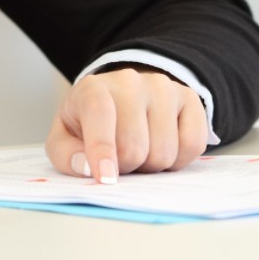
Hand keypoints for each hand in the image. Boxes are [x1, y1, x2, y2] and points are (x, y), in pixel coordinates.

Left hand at [45, 65, 207, 183]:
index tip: (106, 178)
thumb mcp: (65, 138)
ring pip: (165, 151)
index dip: (102, 149)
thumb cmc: (90, 123)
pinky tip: (163, 147)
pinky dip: (178, 160)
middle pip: (134, 147)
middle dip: (126, 167)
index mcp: (93, 88)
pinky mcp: (189, 98)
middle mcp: (130, 81)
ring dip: (151, 166)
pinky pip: (193, 145)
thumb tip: (88, 168)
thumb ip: (66, 155)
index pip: (100, 114)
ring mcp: (163, 87)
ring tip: (140, 151)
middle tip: (119, 160)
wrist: (122, 97)